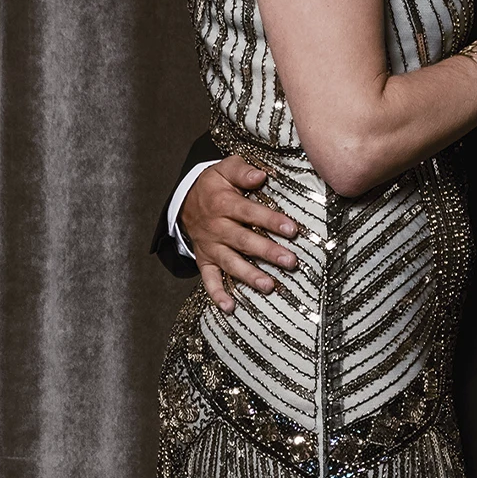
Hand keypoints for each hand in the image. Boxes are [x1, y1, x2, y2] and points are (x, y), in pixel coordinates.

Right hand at [179, 155, 298, 313]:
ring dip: (249, 276)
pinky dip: (217, 294)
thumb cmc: (213, 186)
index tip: (292, 229)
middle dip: (268, 252)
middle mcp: (217, 228)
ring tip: (269, 286)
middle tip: (290, 261)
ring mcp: (210, 247)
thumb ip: (242, 171)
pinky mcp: (204, 260)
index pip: (251, 213)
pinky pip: (209, 280)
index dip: (271, 221)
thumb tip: (260, 175)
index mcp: (223, 204)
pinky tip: (230, 308)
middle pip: (244, 241)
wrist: (184, 201)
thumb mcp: (224, 169)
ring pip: (231, 263)